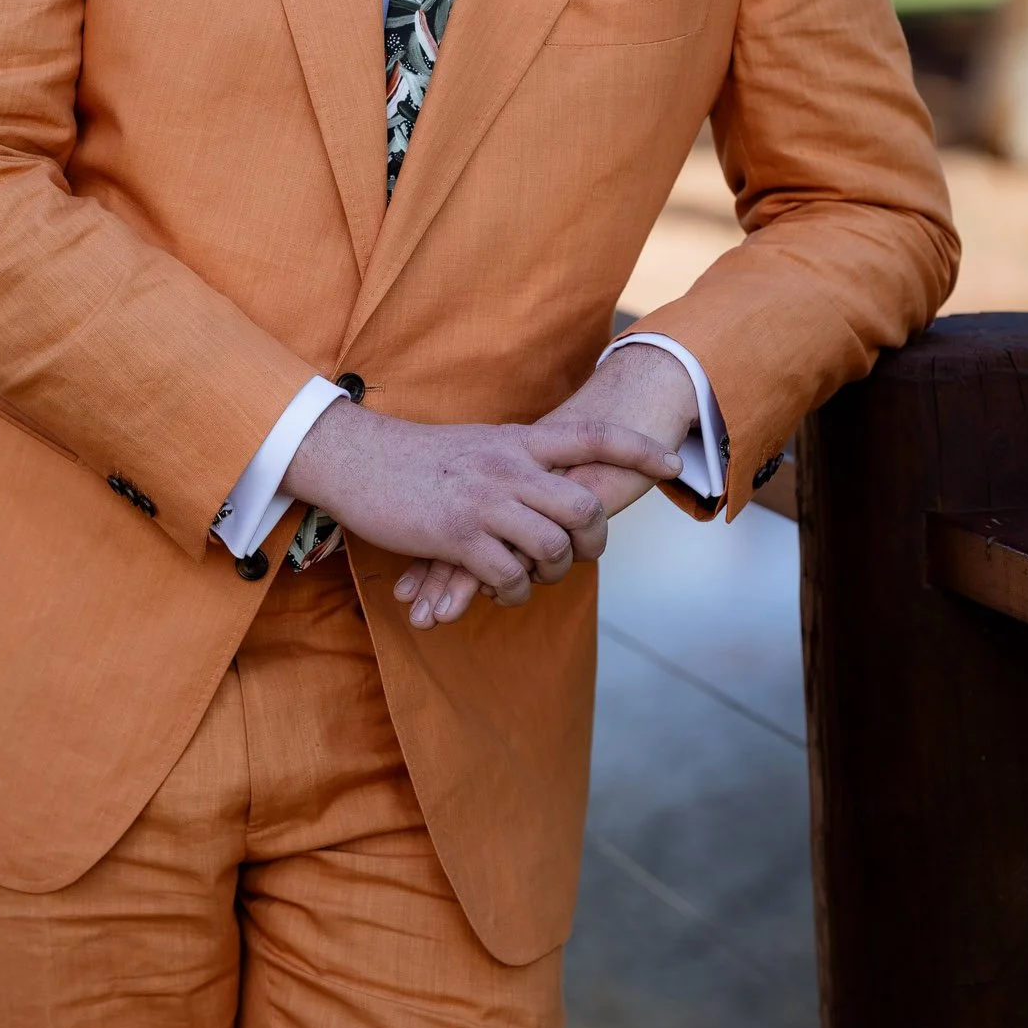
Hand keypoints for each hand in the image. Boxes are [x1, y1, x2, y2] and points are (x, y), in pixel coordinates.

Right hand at [395, 344, 696, 625]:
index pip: (593, 435)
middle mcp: (508, 467)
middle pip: (585, 505)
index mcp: (517, 441)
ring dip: (551, 572)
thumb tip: (551, 481)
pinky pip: (509, 576)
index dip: (638, 450)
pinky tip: (498, 588)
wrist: (356, 459)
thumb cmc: (416, 458)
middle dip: (594, 539)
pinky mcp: (457, 536)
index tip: (671, 464)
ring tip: (532, 577)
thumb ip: (516, 460)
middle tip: (581, 553)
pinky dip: (512, 591)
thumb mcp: (477, 445)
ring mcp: (484, 501)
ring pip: (552, 546)